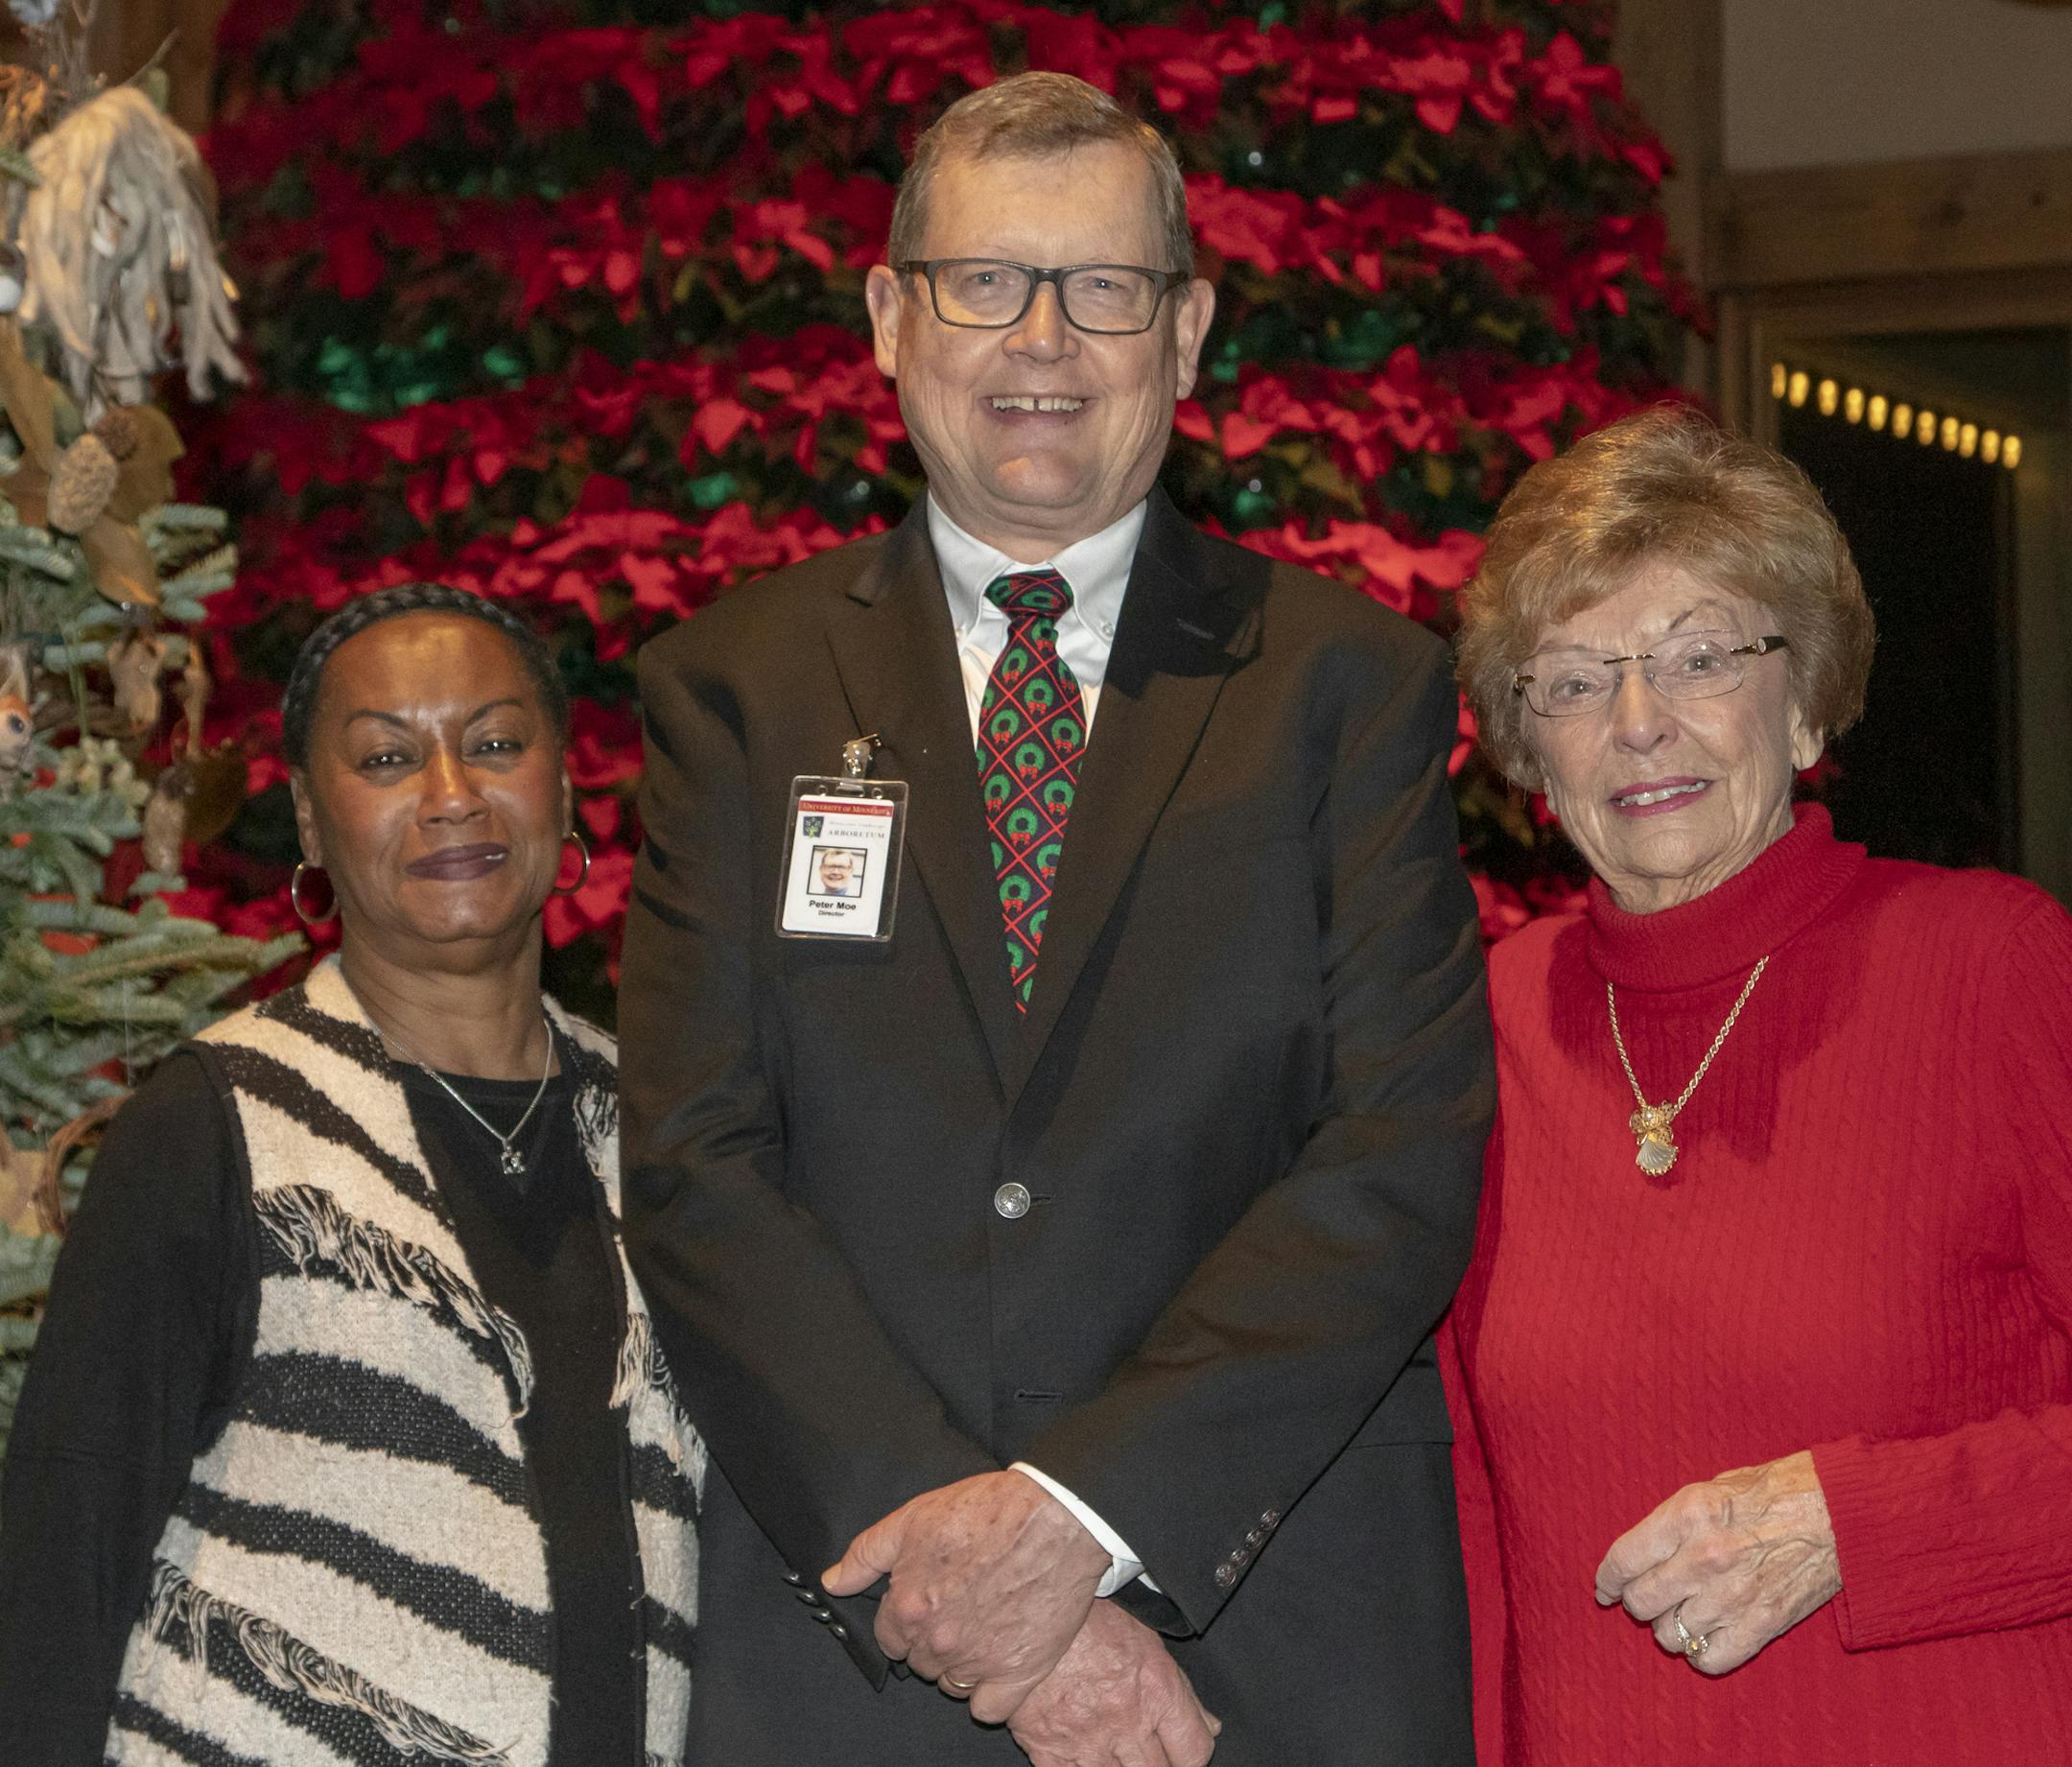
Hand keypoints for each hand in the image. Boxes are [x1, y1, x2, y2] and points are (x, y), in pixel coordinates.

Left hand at [823, 1470, 1110, 1719]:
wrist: (1057, 1517)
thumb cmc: (986, 1510)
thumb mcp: (914, 1517)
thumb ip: (866, 1554)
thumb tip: (833, 1582)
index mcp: (909, 1607)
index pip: (889, 1639)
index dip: (907, 1618)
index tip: (929, 1600)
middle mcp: (940, 1642)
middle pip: (920, 1663)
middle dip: (933, 1640)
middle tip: (960, 1606)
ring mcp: (980, 1662)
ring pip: (952, 1685)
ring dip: (960, 1663)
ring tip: (983, 1624)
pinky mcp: (1019, 1673)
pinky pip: (989, 1708)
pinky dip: (990, 1692)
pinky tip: (998, 1660)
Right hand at [1008, 1600, 1220, 1766]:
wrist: (1027, 1611)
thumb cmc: (1088, 1619)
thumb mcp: (1147, 1642)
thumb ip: (1182, 1691)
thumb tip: (1210, 1725)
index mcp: (1156, 1690)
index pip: (1195, 1752)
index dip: (1191, 1757)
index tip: (1181, 1754)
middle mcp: (1126, 1721)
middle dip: (1157, 1765)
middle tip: (1144, 1750)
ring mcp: (1086, 1740)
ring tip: (1113, 1749)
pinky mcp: (1048, 1749)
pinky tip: (1082, 1757)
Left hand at [1594, 1450, 1842, 1674]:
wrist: (1841, 1512)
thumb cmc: (1775, 1491)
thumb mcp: (1711, 1487)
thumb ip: (1673, 1520)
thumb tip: (1640, 1552)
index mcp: (1688, 1515)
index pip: (1623, 1559)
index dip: (1607, 1580)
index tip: (1605, 1590)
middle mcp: (1705, 1558)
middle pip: (1642, 1601)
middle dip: (1638, 1602)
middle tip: (1648, 1598)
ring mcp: (1733, 1596)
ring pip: (1670, 1634)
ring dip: (1670, 1627)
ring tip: (1683, 1613)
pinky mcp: (1762, 1624)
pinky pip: (1709, 1658)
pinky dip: (1700, 1653)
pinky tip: (1705, 1637)